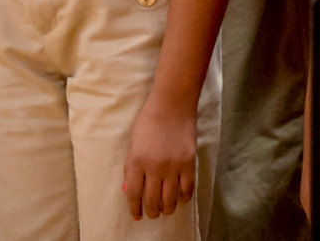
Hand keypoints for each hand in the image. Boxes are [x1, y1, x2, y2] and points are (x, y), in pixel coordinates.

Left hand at [123, 93, 199, 222]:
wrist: (173, 103)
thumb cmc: (149, 120)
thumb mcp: (133, 143)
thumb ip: (131, 167)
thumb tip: (131, 190)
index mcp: (136, 161)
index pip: (133, 194)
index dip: (134, 208)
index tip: (137, 215)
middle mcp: (154, 167)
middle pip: (152, 200)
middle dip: (151, 212)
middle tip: (152, 214)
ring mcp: (173, 166)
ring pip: (170, 199)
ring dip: (167, 209)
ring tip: (166, 209)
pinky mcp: (189, 162)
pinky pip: (187, 188)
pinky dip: (184, 198)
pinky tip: (181, 199)